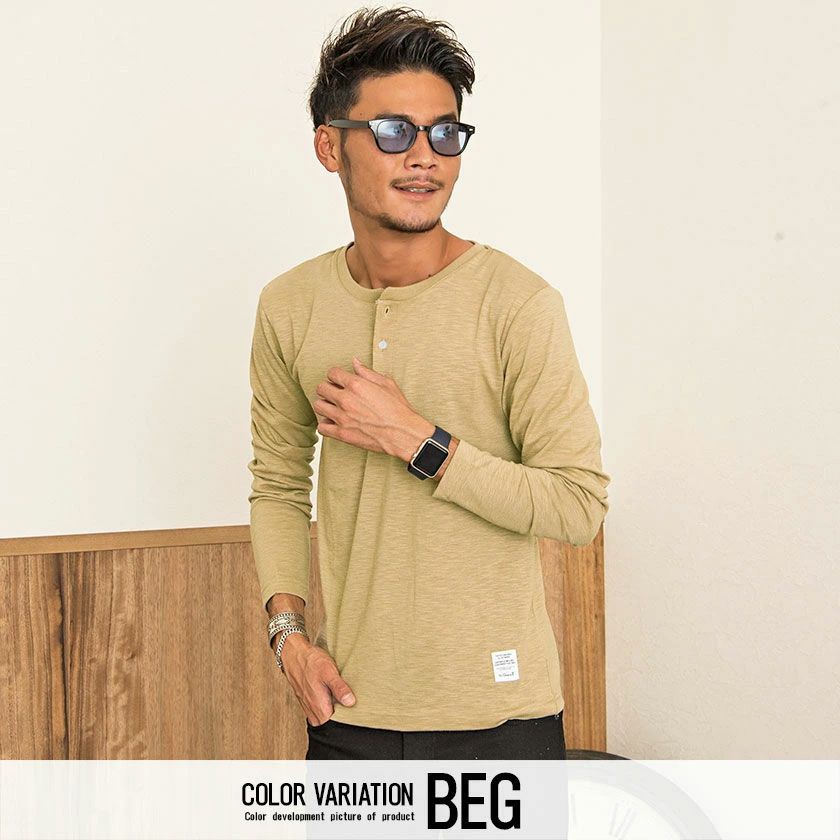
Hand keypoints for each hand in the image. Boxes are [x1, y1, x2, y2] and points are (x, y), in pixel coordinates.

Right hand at [275, 633, 355, 725]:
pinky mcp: (305, 700)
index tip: (352, 706)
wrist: (294, 654)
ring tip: (337, 695)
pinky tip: (328, 693)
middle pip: (329, 722)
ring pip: (322, 716)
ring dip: (330, 708)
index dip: (346, 716)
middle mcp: (312, 710)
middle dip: (339, 714)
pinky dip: (324, 704)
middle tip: (346, 699)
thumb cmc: (311, 661)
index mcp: (319, 707)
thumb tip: (350, 702)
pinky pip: (316, 710)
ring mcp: (307, 706)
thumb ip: (339, 688)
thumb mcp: (329, 672)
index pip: (336, 724)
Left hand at [313, 356, 433, 461]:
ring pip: (319, 406)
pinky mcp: (342, 433)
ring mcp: (342, 417)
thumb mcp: (387, 384)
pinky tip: (334, 422)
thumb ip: (367, 372)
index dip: (336, 376)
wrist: (402, 433)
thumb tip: (355, 363)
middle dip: (328, 389)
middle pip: (321, 388)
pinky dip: (326, 424)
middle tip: (336, 393)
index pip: (332, 373)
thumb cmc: (398, 409)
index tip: (339, 380)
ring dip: (325, 405)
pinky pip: (322, 427)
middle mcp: (346, 399)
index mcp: (356, 385)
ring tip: (334, 408)